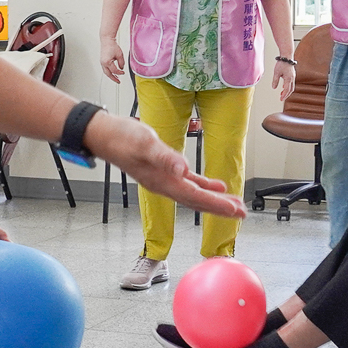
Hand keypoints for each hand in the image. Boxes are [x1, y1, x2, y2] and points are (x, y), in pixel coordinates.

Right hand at [88, 113, 245, 219]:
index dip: (217, 205)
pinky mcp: (164, 170)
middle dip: (221, 208)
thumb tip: (182, 169)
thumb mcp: (145, 143)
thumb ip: (164, 157)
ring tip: (235, 205)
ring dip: (215, 200)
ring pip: (196, 194)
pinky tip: (217, 186)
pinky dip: (203, 185)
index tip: (236, 211)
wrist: (104, 134)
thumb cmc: (122, 137)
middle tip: (243, 214)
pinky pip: (189, 182)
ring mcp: (165, 179)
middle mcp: (165, 185)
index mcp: (163, 182)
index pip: (195, 197)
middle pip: (198, 201)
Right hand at [101, 37, 126, 82]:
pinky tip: (113, 72)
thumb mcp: (119, 55)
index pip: (114, 71)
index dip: (120, 73)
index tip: (123, 72)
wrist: (107, 40)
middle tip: (118, 81)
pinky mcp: (102, 61)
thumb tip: (121, 68)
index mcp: (107, 62)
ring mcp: (102, 62)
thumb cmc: (112, 46)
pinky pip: (105, 69)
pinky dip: (109, 72)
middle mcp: (103, 63)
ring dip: (111, 76)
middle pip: (108, 74)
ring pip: (106, 72)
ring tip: (116, 78)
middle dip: (114, 78)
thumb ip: (121, 63)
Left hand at [271, 59, 295, 99]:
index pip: (286, 90)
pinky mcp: (292, 75)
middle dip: (286, 95)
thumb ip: (275, 80)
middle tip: (281, 98)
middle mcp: (292, 79)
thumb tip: (274, 87)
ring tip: (281, 94)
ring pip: (292, 87)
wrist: (287, 56)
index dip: (284, 95)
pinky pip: (291, 83)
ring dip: (287, 91)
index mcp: (288, 79)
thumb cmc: (282, 63)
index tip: (281, 99)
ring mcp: (293, 77)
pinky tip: (283, 87)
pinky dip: (288, 87)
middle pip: (290, 90)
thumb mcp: (276, 72)